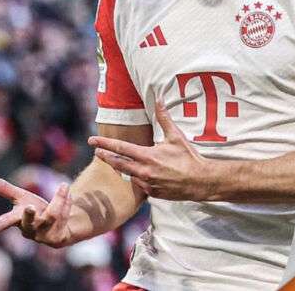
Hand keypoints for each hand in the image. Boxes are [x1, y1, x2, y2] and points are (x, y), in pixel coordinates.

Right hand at [0, 175, 72, 247]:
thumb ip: (3, 189)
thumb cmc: (34, 210)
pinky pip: (64, 216)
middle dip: (29, 215)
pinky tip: (68, 193)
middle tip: (29, 207)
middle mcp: (30, 229)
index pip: (6, 221)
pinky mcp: (58, 237)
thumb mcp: (20, 197)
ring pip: (52, 215)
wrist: (58, 225)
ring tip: (63, 185)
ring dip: (58, 199)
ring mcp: (44, 234)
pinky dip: (67, 201)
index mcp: (17, 219)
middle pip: (29, 222)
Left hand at [89, 101, 212, 200]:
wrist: (201, 181)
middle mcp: (144, 171)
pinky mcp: (153, 194)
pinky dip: (140, 179)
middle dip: (106, 157)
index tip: (92, 140)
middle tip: (97, 152)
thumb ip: (164, 118)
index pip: (120, 148)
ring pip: (129, 175)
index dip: (104, 143)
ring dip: (125, 169)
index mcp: (147, 156)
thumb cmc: (189, 157)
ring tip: (120, 162)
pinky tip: (143, 174)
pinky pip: (141, 186)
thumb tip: (159, 100)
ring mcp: (148, 184)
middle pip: (117, 164)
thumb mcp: (176, 136)